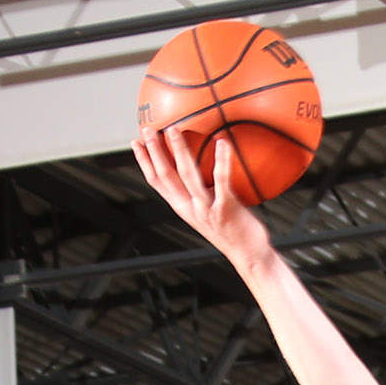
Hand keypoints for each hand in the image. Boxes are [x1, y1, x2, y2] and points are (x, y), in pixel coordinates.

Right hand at [132, 126, 273, 275]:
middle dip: (154, 151)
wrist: (249, 256)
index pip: (157, 182)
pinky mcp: (226, 209)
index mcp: (183, 208)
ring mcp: (207, 209)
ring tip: (173, 130)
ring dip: (178, 151)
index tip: (136, 142)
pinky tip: (222, 142)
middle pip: (166, 176)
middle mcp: (190, 209)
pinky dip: (221, 160)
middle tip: (147, 128)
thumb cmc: (234, 231)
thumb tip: (204, 169)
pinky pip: (222, 180)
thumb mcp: (210, 210)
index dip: (144, 162)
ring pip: (187, 176)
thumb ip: (202, 192)